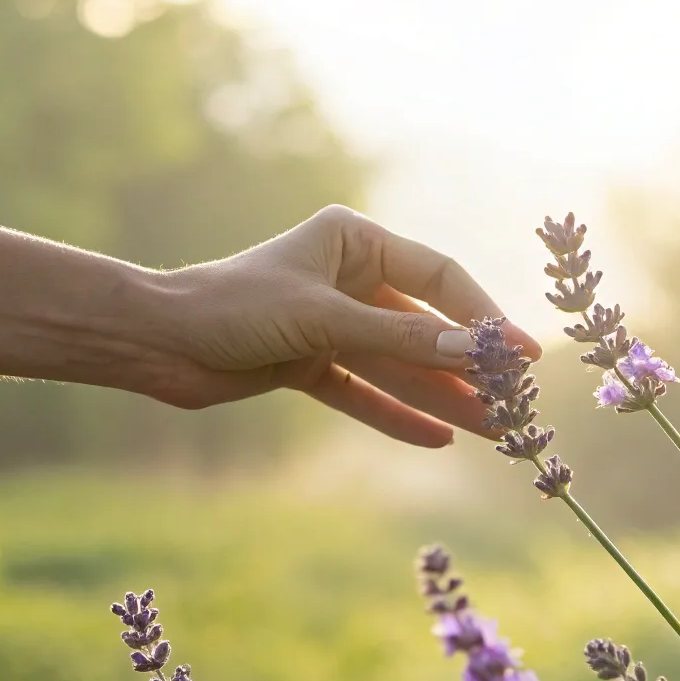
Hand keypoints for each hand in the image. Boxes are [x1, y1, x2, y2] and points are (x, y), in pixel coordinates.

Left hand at [138, 205, 540, 446]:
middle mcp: (349, 278)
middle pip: (426, 328)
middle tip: (516, 403)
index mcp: (355, 241)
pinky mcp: (310, 363)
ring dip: (443, 398)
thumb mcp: (324, 320)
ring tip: (495, 431)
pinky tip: (440, 440)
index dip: (486, 315)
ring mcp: (331, 324)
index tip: (525, 352)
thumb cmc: (232, 306)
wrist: (154, 341)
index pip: (440, 278)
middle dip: (469, 368)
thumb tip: (477, 354)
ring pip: (401, 366)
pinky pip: (366, 393)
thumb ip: (401, 341)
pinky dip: (398, 415)